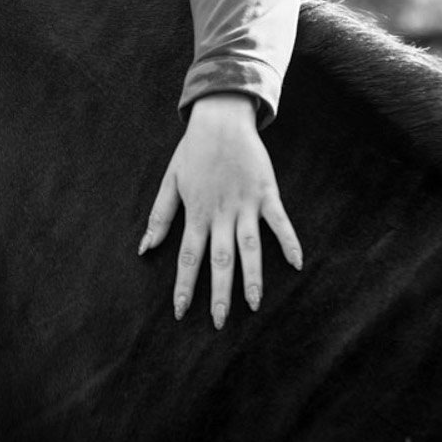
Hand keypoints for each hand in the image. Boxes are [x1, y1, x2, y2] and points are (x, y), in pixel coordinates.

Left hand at [137, 93, 301, 327]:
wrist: (220, 119)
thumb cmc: (193, 151)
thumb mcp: (170, 181)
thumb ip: (159, 216)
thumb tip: (144, 248)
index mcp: (196, 213)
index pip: (188, 257)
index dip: (184, 286)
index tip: (180, 312)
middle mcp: (220, 213)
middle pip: (219, 260)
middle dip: (219, 293)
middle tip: (220, 323)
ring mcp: (245, 204)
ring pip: (249, 247)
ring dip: (252, 277)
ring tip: (253, 304)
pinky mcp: (266, 193)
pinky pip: (279, 221)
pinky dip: (288, 241)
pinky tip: (297, 264)